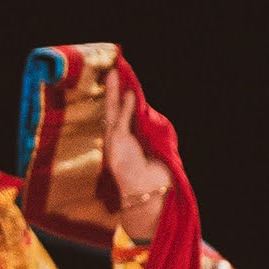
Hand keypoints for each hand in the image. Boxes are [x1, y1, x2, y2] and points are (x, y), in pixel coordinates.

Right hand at [103, 70, 170, 239]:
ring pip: (114, 112)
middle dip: (113, 92)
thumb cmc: (154, 179)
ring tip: (113, 75)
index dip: (123, 100)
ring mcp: (115, 143)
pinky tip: (130, 94)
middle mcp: (118, 141)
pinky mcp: (117, 146)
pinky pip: (122, 121)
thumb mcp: (156, 151)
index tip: (125, 84)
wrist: (147, 196)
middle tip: (113, 72)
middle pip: (115, 110)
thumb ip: (151, 135)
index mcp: (125, 143)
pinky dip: (127, 107)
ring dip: (114, 93)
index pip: (124, 116)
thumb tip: (150, 120)